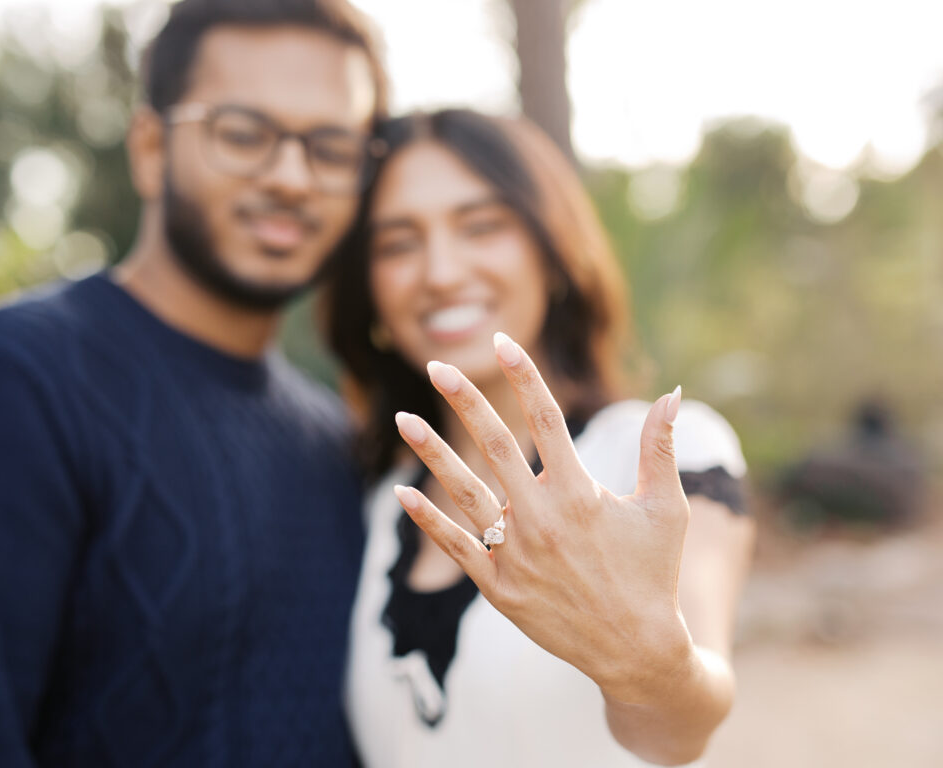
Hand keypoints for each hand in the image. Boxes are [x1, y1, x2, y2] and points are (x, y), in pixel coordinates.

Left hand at [392, 332, 693, 702]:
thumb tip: (672, 394)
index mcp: (580, 493)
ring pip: (464, 492)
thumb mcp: (665, 509)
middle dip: (465, 401)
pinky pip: (456, 547)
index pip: (547, 419)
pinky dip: (428, 521)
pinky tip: (403, 494)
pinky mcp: (499, 588)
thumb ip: (659, 449)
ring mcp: (515, 554)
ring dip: (431, 454)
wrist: (636, 652)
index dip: (524, 377)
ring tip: (401, 420)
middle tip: (438, 367)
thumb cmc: (653, 574)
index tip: (504, 343)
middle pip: (495, 445)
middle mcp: (542, 518)